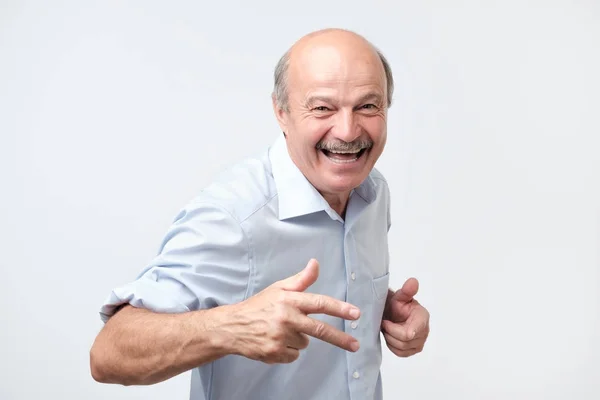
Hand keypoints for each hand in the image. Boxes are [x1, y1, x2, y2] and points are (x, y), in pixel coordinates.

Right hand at [225, 259, 360, 363]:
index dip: (339, 308)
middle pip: (320, 330)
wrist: (232, 326)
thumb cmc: (259, 306)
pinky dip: (288, 350)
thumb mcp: (279, 289)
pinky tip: (276, 341)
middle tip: (355, 344)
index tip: (355, 313)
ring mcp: (280, 337)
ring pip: (305, 342)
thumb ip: (301, 280)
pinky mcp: (274, 352)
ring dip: (298, 338)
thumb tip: (315, 263)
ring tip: (281, 331)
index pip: (319, 303)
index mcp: (289, 300)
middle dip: (340, 338)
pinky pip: (294, 355)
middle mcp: (286, 318)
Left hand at [381, 277, 429, 356]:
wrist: (395, 312)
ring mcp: (419, 343)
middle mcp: (424, 332)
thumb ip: (407, 290)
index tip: (385, 321)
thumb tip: (413, 282)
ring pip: (401, 349)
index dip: (393, 329)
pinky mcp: (413, 350)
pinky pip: (400, 353)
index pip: (409, 333)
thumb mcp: (400, 296)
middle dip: (390, 333)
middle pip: (403, 342)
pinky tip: (390, 335)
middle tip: (384, 323)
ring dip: (390, 339)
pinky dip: (392, 346)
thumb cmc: (398, 304)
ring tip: (387, 328)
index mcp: (422, 318)